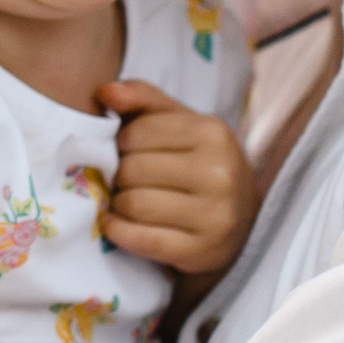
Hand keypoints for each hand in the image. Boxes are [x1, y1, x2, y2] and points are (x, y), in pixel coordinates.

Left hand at [96, 79, 259, 278]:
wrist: (240, 220)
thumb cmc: (199, 163)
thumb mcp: (179, 124)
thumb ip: (142, 100)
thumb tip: (103, 91)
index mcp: (213, 132)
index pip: (137, 133)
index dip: (121, 144)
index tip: (128, 153)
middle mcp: (220, 172)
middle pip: (133, 170)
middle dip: (119, 177)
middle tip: (126, 182)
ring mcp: (215, 214)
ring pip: (134, 204)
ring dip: (118, 206)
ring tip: (125, 203)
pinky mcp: (202, 250)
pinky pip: (142, 239)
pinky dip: (119, 232)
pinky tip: (116, 226)